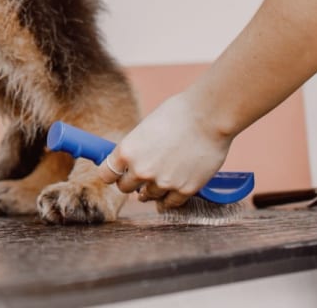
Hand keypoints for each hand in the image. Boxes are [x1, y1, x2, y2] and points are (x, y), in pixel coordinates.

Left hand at [98, 92, 234, 209]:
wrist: (209, 117)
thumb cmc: (178, 114)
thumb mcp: (146, 128)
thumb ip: (137, 148)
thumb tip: (132, 160)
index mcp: (126, 151)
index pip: (107, 175)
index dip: (112, 174)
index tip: (117, 173)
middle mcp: (141, 170)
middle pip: (125, 188)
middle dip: (131, 182)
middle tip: (139, 177)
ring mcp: (163, 183)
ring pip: (148, 196)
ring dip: (151, 190)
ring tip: (159, 180)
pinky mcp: (185, 190)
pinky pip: (170, 203)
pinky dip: (169, 199)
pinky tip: (170, 191)